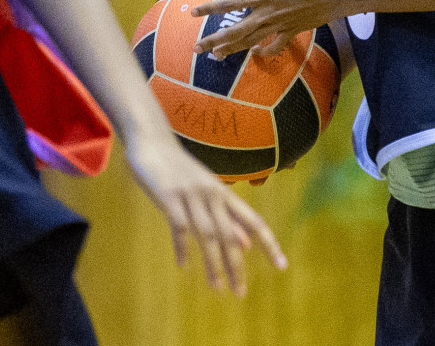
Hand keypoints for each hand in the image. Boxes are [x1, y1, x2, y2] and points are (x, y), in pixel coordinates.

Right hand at [125, 131, 286, 295]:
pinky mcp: (169, 196)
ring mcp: (191, 195)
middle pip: (230, 235)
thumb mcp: (207, 192)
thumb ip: (226, 216)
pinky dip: (182, 247)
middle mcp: (212, 195)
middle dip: (237, 265)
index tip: (282, 265)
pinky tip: (184, 266)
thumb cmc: (180, 170)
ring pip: (208, 234)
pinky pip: (180, 226)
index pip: (254, 221)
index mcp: (224, 194)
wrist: (152, 141)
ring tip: (218, 288)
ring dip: (213, 263)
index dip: (269, 243)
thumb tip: (247, 244)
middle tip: (241, 292)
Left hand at [192, 0, 345, 59]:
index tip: (193, 13)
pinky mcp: (291, 32)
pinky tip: (255, 54)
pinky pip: (274, 47)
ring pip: (250, 41)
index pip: (230, 3)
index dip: (210, 8)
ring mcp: (279, 26)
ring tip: (215, 56)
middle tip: (195, 48)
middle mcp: (267, 13)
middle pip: (234, 31)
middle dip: (213, 40)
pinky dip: (264, 52)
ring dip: (231, 49)